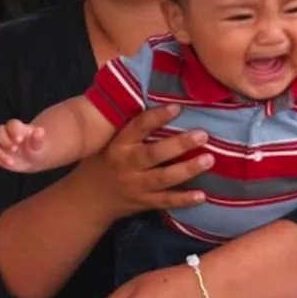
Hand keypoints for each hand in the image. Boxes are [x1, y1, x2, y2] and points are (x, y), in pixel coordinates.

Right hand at [0, 119, 47, 173]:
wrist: (33, 158)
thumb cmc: (36, 148)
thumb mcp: (39, 144)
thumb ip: (38, 138)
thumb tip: (40, 131)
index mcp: (17, 129)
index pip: (12, 124)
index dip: (14, 130)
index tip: (20, 139)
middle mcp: (6, 135)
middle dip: (4, 140)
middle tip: (15, 149)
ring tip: (11, 162)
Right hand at [73, 104, 214, 221]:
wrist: (88, 199)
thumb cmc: (103, 161)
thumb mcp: (108, 140)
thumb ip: (130, 125)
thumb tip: (155, 95)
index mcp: (117, 145)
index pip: (137, 128)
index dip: (157, 117)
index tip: (177, 107)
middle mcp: (126, 165)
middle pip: (153, 154)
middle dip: (179, 145)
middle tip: (203, 135)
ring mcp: (136, 186)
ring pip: (163, 178)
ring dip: (187, 169)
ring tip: (209, 159)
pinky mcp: (144, 202)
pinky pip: (166, 201)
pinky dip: (184, 200)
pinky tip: (203, 195)